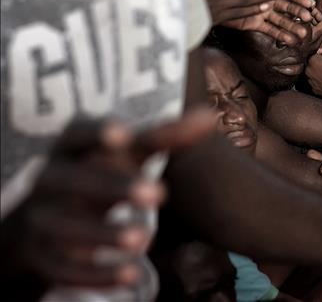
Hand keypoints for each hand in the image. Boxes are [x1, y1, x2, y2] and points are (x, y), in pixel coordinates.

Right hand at [5, 110, 213, 288]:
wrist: (44, 222)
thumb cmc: (101, 174)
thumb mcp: (129, 155)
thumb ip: (167, 136)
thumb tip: (210, 116)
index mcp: (69, 148)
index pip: (76, 133)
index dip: (96, 132)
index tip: (124, 134)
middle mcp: (48, 181)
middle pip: (72, 181)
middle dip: (113, 187)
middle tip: (159, 193)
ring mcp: (40, 220)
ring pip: (64, 227)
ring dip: (103, 234)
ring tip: (144, 238)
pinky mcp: (41, 257)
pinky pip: (62, 268)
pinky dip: (95, 275)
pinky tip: (131, 276)